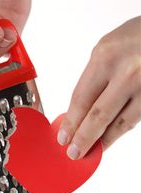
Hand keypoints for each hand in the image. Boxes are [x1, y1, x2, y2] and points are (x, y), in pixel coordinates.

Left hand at [57, 16, 140, 158]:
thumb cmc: (137, 36)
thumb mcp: (108, 49)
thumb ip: (95, 79)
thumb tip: (80, 111)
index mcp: (106, 57)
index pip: (81, 99)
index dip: (71, 122)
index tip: (63, 136)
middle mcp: (127, 72)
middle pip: (98, 115)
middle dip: (83, 138)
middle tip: (73, 153)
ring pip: (120, 123)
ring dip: (103, 141)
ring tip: (91, 151)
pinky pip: (134, 120)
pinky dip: (119, 131)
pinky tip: (110, 138)